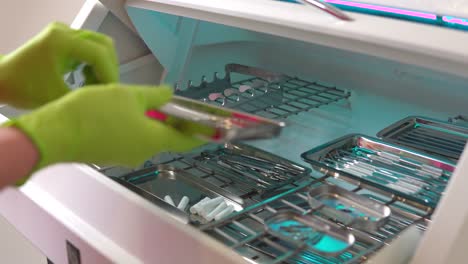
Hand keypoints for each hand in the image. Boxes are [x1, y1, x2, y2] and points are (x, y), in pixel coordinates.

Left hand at [0, 22, 118, 108]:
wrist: (3, 80)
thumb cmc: (26, 90)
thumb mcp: (59, 98)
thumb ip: (87, 96)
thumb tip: (108, 97)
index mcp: (61, 41)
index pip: (99, 53)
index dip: (110, 74)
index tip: (111, 92)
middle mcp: (64, 31)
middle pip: (104, 45)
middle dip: (109, 68)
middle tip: (106, 89)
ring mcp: (63, 32)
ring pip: (100, 45)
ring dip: (103, 65)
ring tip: (95, 84)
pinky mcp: (63, 37)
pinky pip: (90, 46)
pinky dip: (94, 62)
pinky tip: (86, 77)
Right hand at [8, 84, 204, 169]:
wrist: (55, 134)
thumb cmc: (95, 113)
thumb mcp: (129, 96)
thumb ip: (154, 96)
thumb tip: (170, 94)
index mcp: (154, 140)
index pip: (185, 141)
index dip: (200, 135)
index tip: (212, 131)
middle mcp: (143, 152)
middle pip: (166, 138)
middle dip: (174, 123)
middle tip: (176, 106)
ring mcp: (125, 155)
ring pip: (146, 137)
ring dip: (152, 122)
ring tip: (150, 103)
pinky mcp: (109, 154)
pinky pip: (130, 139)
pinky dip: (136, 127)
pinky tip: (127, 112)